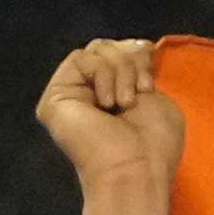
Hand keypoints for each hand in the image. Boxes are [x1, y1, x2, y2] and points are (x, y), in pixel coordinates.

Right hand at [38, 38, 185, 214]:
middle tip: (140, 92)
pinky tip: (107, 103)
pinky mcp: (55, 95)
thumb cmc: (153, 145)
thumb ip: (141, 70)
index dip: (139, 54)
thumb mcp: (158, 97)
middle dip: (130, 62)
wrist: (135, 168)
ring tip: (125, 103)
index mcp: (115, 94)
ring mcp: (71, 94)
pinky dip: (102, 74)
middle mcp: (90, 92)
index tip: (149, 81)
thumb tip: (135, 48)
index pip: (122, 50)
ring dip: (120, 71)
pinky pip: (81, 58)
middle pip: (109, 46)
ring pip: (97, 49)